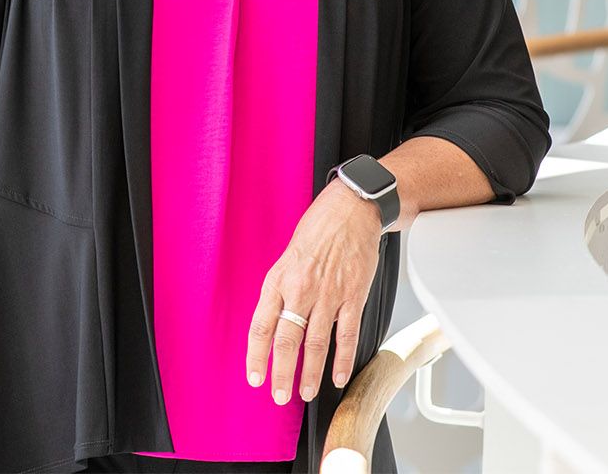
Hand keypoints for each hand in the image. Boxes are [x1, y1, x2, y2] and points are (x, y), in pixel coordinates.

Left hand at [245, 182, 383, 405]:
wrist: (350, 212)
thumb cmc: (317, 231)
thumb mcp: (286, 258)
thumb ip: (281, 289)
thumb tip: (274, 319)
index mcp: (277, 281)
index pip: (260, 325)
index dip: (256, 355)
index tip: (254, 376)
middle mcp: (299, 291)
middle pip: (286, 340)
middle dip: (281, 373)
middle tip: (278, 395)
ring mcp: (328, 296)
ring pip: (315, 343)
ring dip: (310, 373)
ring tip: (306, 392)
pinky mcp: (353, 297)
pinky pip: (346, 335)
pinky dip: (342, 359)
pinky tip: (337, 376)